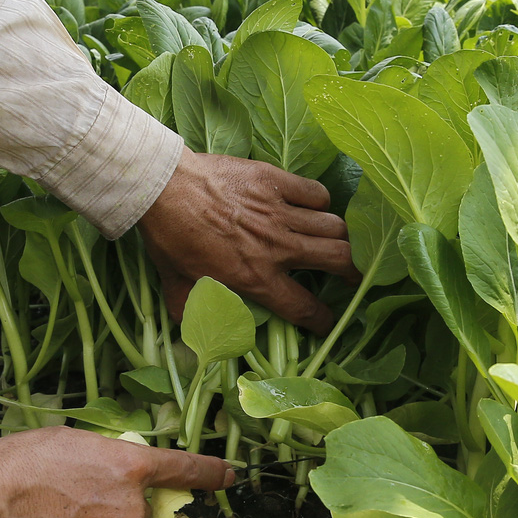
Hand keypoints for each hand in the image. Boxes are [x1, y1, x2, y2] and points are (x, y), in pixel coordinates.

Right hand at [0, 428, 232, 517]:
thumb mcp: (71, 440)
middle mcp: (129, 510)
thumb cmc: (20, 462)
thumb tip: (113, 472)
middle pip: (133, 508)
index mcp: (129, 468)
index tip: (229, 475)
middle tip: (68, 492)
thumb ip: (105, 457)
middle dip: (110, 502)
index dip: (210, 472)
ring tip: (46, 513)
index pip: (184, 469)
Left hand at [137, 150, 355, 334]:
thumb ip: (192, 314)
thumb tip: (192, 336)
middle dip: (353, 272)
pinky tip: (314, 206)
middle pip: (339, 259)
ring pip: (333, 226)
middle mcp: (278, 248)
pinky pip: (315, 193)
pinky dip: (321, 201)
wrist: (164, 188)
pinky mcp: (276, 181)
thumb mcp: (176, 288)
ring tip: (337, 241)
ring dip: (339, 236)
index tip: (327, 321)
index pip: (304, 307)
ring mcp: (280, 212)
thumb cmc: (170, 239)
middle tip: (351, 275)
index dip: (322, 320)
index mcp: (257, 278)